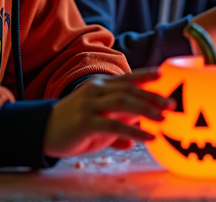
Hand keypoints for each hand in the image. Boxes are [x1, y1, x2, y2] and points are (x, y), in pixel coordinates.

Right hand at [44, 69, 172, 157]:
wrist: (43, 131)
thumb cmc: (73, 126)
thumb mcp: (98, 122)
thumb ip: (116, 125)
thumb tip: (133, 140)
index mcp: (100, 85)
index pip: (127, 78)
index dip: (145, 75)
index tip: (163, 74)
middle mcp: (96, 90)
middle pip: (129, 89)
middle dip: (152, 96)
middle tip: (171, 103)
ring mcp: (90, 104)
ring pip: (124, 102)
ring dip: (146, 110)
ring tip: (163, 118)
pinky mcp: (86, 122)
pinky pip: (115, 125)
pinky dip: (134, 131)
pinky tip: (148, 137)